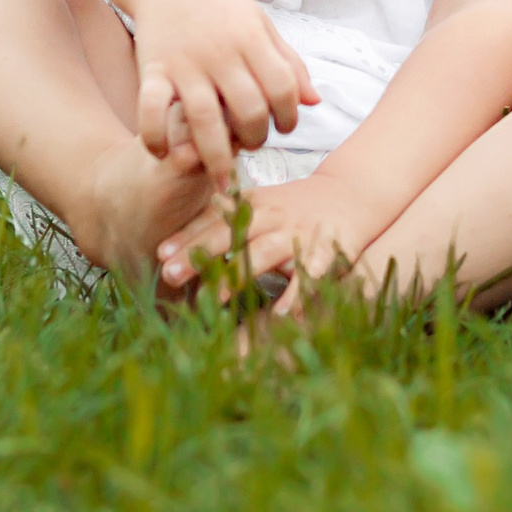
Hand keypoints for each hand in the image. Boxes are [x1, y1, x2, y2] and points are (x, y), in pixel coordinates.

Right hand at [128, 0, 318, 182]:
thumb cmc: (220, 6)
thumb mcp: (261, 24)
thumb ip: (289, 63)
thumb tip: (314, 102)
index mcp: (251, 40)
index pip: (282, 88)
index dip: (290, 116)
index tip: (285, 127)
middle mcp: (220, 53)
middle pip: (248, 109)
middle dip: (256, 138)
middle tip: (253, 144)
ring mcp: (185, 64)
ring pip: (205, 119)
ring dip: (217, 155)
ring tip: (223, 175)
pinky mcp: (153, 69)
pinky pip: (151, 109)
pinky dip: (155, 136)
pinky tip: (163, 154)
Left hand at [157, 169, 394, 311]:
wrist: (351, 195)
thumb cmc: (292, 206)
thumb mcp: (257, 203)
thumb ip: (221, 219)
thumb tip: (170, 243)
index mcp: (252, 204)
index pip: (214, 220)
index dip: (187, 237)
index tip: (159, 253)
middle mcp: (272, 217)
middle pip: (231, 234)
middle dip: (200, 254)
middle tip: (169, 274)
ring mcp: (298, 234)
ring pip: (265, 253)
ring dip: (240, 275)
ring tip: (216, 298)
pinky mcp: (325, 252)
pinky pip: (310, 275)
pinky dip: (298, 294)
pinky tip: (284, 316)